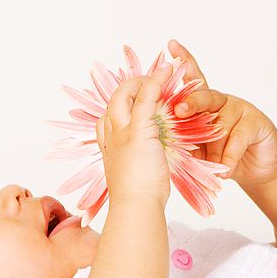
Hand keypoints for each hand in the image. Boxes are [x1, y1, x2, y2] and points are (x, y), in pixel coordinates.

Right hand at [95, 64, 173, 205]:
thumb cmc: (137, 198)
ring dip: (144, 80)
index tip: (138, 102)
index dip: (122, 107)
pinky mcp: (139, 129)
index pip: (108, 119)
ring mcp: (122, 131)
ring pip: (127, 94)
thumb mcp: (132, 176)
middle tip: (151, 82)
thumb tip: (142, 165)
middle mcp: (111, 135)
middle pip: (114, 101)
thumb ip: (134, 164)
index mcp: (108, 147)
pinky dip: (157, 80)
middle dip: (131, 87)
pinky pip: (147, 97)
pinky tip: (168, 71)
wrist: (135, 205)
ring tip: (163, 74)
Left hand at [167, 39, 276, 186]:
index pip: (193, 80)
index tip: (170, 44)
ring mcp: (240, 109)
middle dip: (190, 103)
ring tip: (212, 168)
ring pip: (220, 124)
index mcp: (204, 105)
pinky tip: (225, 169)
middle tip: (180, 110)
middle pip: (204, 96)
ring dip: (213, 149)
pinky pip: (238, 137)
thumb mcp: (198, 149)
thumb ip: (185, 140)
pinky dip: (229, 156)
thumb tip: (163, 139)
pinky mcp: (257, 122)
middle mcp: (221, 102)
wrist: (254, 171)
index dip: (184, 60)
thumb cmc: (220, 158)